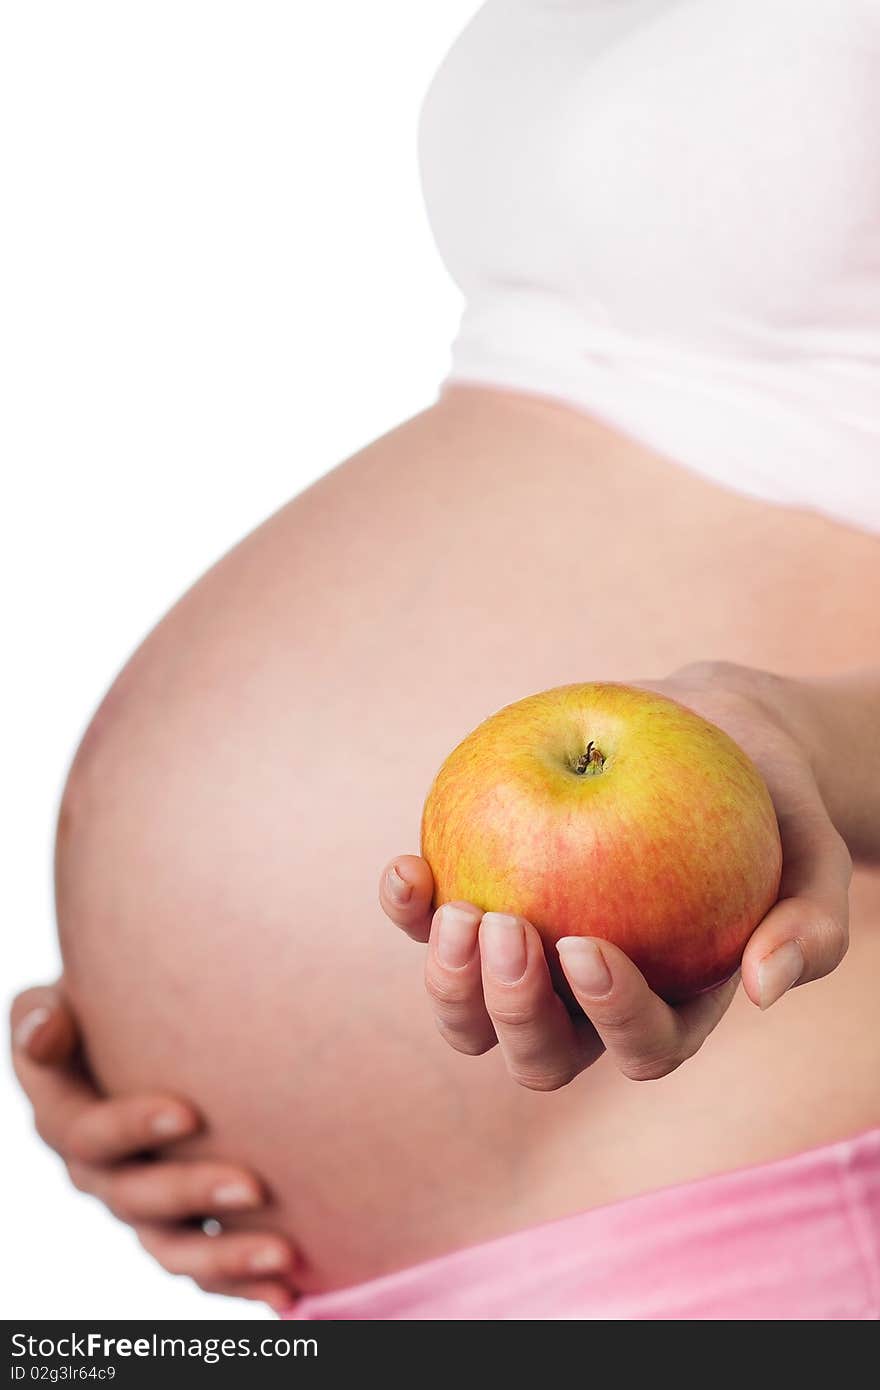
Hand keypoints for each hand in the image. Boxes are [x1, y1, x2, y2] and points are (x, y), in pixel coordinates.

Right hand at [10, 984, 297, 1310]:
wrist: (134, 1037)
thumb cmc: (99, 1009)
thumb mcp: (59, 1006)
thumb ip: (42, 1017)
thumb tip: (42, 1032)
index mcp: (63, 1118)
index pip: (90, 1133)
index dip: (135, 1127)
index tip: (190, 1113)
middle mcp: (98, 1173)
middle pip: (137, 1197)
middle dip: (193, 1194)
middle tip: (252, 1185)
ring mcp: (140, 1205)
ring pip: (173, 1247)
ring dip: (224, 1258)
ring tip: (281, 1255)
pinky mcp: (178, 1227)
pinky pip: (203, 1266)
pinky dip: (241, 1286)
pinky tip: (287, 1293)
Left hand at [379, 660, 851, 1090]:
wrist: (710, 738)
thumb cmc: (771, 806)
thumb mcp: (813, 855)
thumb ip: (812, 925)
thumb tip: (770, 986)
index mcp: (672, 1008)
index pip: (642, 1046)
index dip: (608, 1015)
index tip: (586, 946)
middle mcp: (592, 1005)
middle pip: (542, 1056)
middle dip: (513, 1013)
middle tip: (507, 928)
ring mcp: (530, 964)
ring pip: (473, 1019)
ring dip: (450, 984)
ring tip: (455, 912)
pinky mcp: (486, 906)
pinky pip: (433, 929)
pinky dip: (409, 911)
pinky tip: (407, 869)